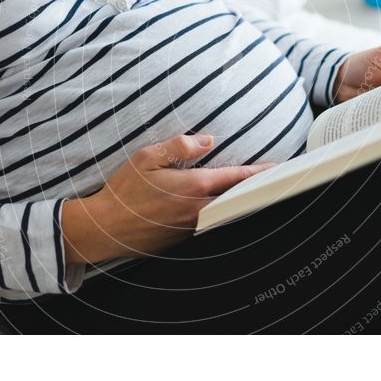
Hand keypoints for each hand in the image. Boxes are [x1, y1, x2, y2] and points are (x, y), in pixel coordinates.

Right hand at [61, 134, 274, 263]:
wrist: (104, 228)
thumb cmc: (123, 191)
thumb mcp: (146, 157)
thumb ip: (179, 146)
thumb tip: (206, 140)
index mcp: (192, 186)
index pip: (235, 178)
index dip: (258, 173)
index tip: (276, 168)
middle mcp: (198, 210)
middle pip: (236, 199)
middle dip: (254, 189)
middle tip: (272, 179)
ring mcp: (192, 228)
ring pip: (223, 213)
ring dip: (236, 202)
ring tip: (249, 190)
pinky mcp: (183, 239)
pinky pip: (208, 223)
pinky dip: (218, 213)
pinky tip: (218, 206)